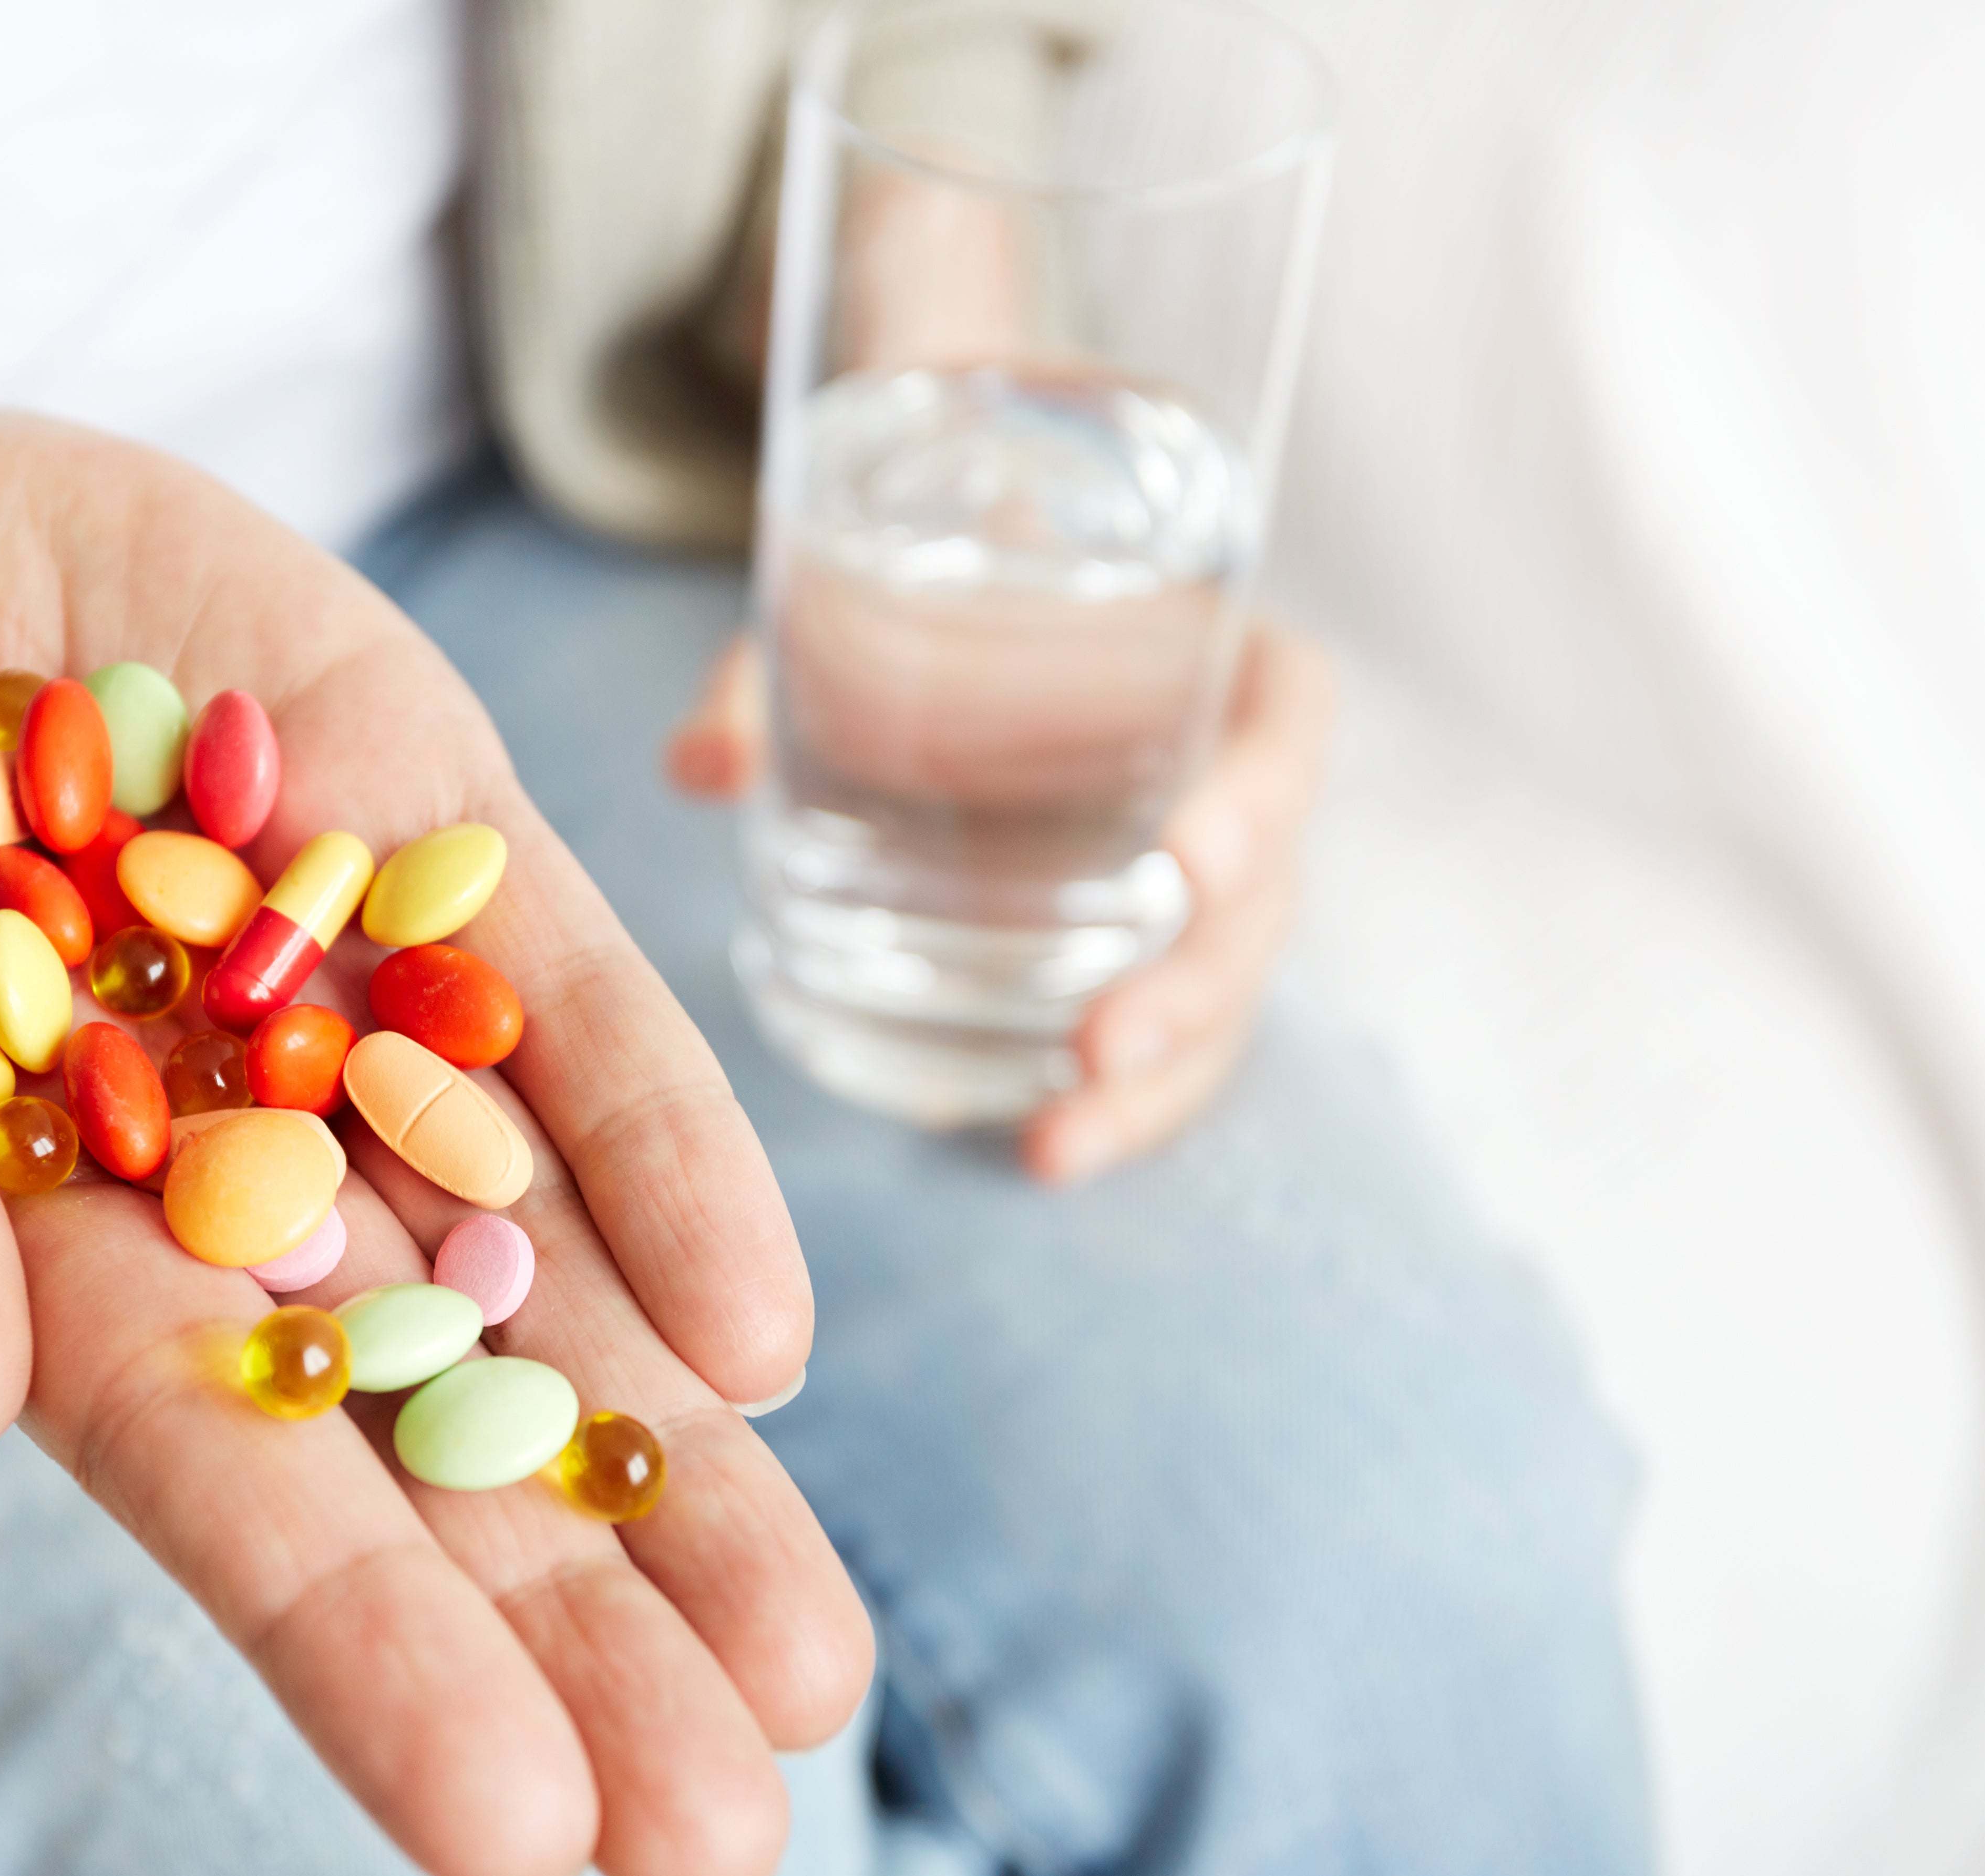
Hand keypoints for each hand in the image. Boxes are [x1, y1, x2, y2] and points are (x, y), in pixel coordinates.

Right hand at [0, 303, 867, 1875]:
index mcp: (40, 1248)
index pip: (214, 1477)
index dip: (358, 1644)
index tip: (515, 1826)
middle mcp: (234, 1173)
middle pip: (423, 1428)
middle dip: (575, 1621)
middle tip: (727, 1839)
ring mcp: (357, 1011)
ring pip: (549, 1271)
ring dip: (678, 1462)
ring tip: (807, 1668)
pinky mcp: (442, 837)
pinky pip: (578, 1019)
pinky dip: (671, 1164)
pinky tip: (762, 1337)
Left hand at [666, 620, 1335, 1181]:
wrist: (940, 646)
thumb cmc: (923, 611)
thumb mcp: (841, 616)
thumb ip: (776, 675)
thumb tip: (696, 767)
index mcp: (1207, 662)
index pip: (1288, 715)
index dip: (1265, 788)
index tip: (1192, 857)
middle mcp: (1224, 783)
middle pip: (1264, 896)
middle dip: (1194, 983)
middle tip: (1100, 1042)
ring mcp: (1197, 893)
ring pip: (1224, 997)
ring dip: (1160, 1077)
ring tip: (1060, 1134)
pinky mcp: (1146, 964)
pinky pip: (1167, 1051)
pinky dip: (1118, 1113)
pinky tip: (1044, 1155)